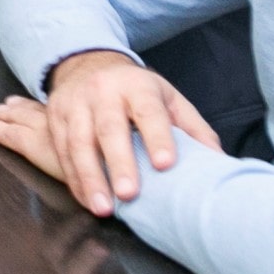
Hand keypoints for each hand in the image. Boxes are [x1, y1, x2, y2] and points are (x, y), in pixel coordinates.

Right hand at [0, 51, 220, 216]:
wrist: (88, 65)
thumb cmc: (136, 91)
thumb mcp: (168, 98)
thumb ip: (192, 128)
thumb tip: (218, 161)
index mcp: (137, 85)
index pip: (148, 110)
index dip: (157, 136)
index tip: (165, 164)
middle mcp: (103, 91)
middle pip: (109, 128)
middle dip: (119, 163)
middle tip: (130, 194)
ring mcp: (74, 103)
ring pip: (79, 142)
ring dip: (90, 178)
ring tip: (104, 208)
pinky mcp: (55, 117)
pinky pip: (62, 152)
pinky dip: (75, 180)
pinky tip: (88, 200)